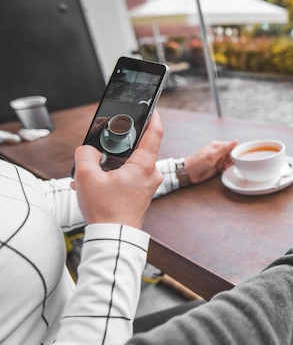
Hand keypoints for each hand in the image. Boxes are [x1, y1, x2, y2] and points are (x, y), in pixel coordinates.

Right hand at [71, 111, 163, 228]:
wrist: (114, 238)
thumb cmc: (106, 211)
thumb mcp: (88, 177)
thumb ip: (86, 155)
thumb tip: (89, 149)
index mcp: (143, 165)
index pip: (154, 133)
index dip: (152, 117)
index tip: (150, 107)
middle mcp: (150, 173)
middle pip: (138, 148)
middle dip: (117, 146)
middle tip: (103, 145)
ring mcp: (147, 185)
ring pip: (129, 164)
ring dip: (109, 165)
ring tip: (91, 173)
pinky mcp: (141, 194)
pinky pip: (127, 177)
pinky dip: (111, 177)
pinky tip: (94, 185)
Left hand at [185, 140, 236, 183]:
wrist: (188, 173)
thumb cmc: (198, 162)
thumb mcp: (212, 155)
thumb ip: (224, 149)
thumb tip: (236, 141)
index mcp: (217, 146)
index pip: (231, 146)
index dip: (235, 152)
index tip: (235, 158)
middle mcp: (218, 152)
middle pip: (231, 155)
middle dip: (232, 160)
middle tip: (227, 164)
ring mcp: (218, 160)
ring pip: (229, 162)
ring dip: (229, 166)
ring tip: (224, 168)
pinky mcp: (217, 167)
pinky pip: (226, 168)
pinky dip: (226, 170)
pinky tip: (223, 171)